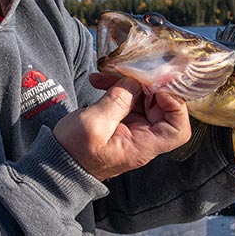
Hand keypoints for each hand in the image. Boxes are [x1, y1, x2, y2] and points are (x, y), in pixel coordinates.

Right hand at [53, 76, 190, 180]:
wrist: (57, 163)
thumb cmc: (74, 152)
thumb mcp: (94, 124)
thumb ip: (117, 101)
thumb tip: (135, 81)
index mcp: (143, 145)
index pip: (178, 129)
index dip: (175, 106)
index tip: (156, 89)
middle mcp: (144, 136)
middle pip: (163, 107)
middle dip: (146, 85)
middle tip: (128, 72)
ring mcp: (133, 127)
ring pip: (143, 98)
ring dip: (127, 82)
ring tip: (103, 76)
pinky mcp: (120, 119)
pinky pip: (127, 98)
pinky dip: (116, 87)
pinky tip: (98, 80)